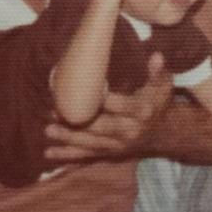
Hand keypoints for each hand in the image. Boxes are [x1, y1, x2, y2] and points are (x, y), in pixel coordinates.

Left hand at [44, 53, 172, 159]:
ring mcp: (117, 145)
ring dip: (69, 138)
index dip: (103, 100)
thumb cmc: (157, 102)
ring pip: (90, 143)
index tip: (84, 91)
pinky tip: (49, 153)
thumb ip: (157, 71)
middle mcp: (129, 131)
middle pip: (101, 127)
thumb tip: (156, 55)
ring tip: (49, 131)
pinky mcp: (109, 153)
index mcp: (141, 111)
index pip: (120, 105)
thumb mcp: (162, 85)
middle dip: (78, 123)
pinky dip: (67, 156)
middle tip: (55, 113)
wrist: (163, 133)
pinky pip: (87, 156)